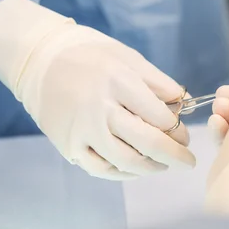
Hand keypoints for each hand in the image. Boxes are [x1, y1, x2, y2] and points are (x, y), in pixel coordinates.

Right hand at [0, 0, 194, 180]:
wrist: (40, 61)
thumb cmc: (90, 55)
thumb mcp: (127, 57)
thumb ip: (158, 83)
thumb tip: (186, 105)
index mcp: (119, 82)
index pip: (160, 118)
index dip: (179, 131)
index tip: (184, 136)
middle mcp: (100, 108)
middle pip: (147, 143)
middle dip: (175, 157)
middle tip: (188, 162)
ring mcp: (83, 130)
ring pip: (126, 161)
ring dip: (151, 168)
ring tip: (162, 166)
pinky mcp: (68, 145)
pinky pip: (100, 168)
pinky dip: (122, 173)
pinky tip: (134, 169)